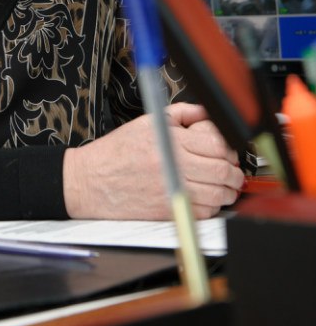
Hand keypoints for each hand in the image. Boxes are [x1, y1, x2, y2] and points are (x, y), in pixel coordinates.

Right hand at [62, 103, 244, 219]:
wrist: (91, 181)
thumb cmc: (118, 151)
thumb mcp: (147, 121)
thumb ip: (182, 114)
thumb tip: (208, 113)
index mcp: (169, 140)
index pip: (217, 144)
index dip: (229, 148)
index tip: (227, 150)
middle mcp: (173, 166)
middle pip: (223, 171)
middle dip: (234, 172)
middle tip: (232, 170)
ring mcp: (172, 191)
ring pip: (218, 195)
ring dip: (228, 191)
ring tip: (224, 186)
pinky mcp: (169, 211)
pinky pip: (204, 213)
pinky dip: (212, 206)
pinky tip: (206, 198)